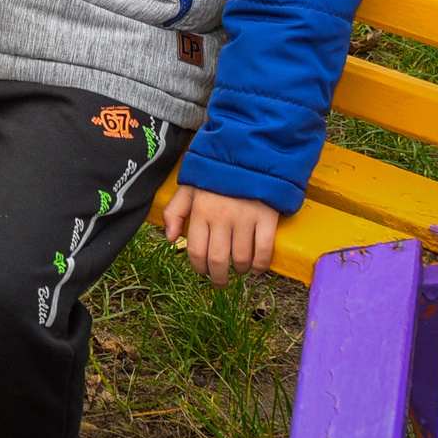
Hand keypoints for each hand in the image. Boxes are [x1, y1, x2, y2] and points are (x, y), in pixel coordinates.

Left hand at [161, 184, 279, 286]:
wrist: (248, 156)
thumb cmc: (215, 176)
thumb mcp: (188, 189)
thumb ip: (174, 212)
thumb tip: (170, 239)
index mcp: (200, 211)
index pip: (196, 251)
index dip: (199, 268)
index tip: (203, 272)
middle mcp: (221, 217)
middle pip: (218, 260)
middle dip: (218, 278)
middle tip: (220, 282)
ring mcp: (245, 218)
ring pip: (241, 259)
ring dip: (239, 271)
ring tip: (238, 270)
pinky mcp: (267, 218)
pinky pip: (264, 250)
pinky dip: (261, 265)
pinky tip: (257, 268)